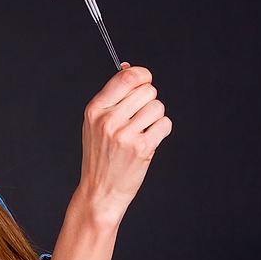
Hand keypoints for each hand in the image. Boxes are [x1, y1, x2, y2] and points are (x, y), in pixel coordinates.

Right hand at [71, 62, 172, 227]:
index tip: (145, 80)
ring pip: (158, 107)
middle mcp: (108, 120)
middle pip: (147, 90)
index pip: (126, 77)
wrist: (100, 191)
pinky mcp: (141, 148)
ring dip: (155, 117)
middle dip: (149, 100)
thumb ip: (112, 97)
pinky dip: (161, 131)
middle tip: (140, 116)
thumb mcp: (95, 123)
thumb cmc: (100, 155)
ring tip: (142, 131)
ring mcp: (124, 134)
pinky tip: (149, 140)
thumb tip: (130, 68)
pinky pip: (165, 124)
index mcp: (95, 109)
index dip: (142, 75)